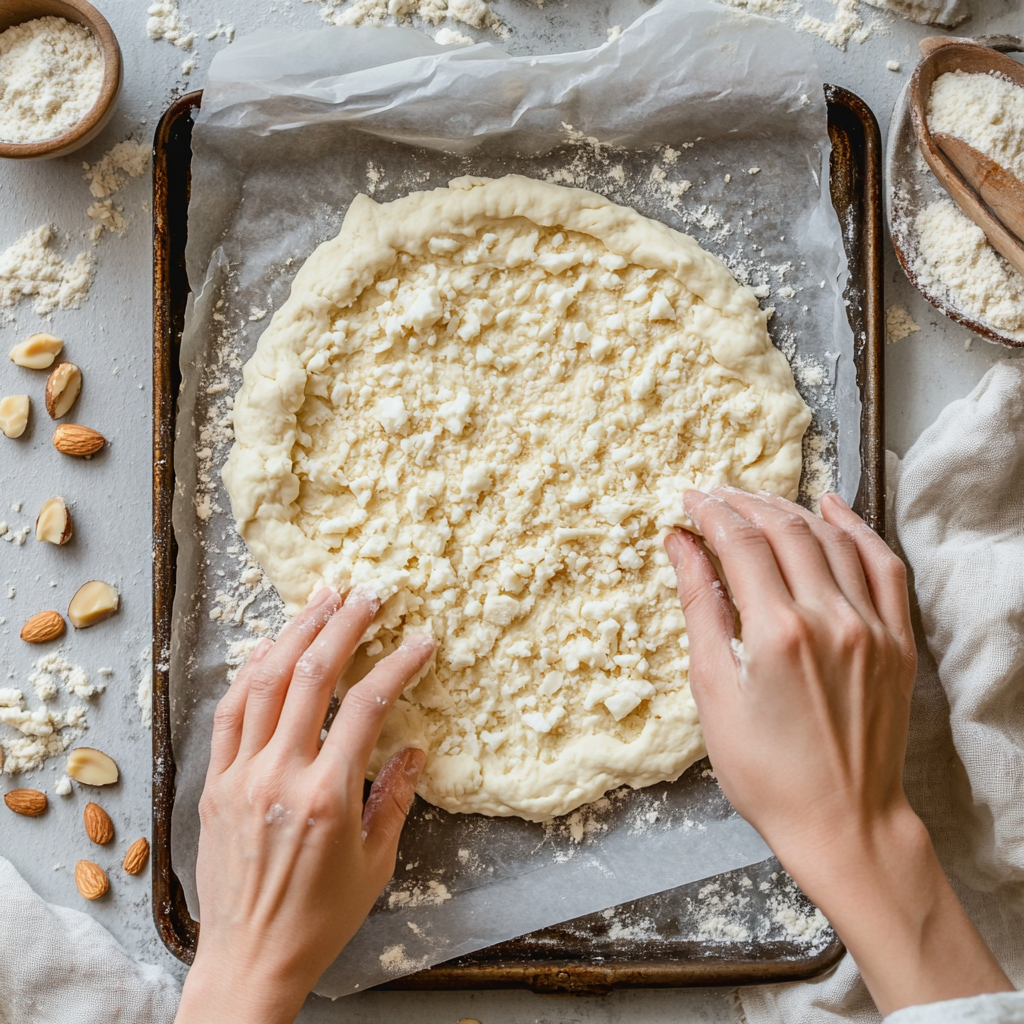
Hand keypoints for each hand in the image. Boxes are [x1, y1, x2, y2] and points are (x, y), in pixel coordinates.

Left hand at [174, 587, 434, 1023]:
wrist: (249, 959)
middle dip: (344, 626)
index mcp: (326, 797)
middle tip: (369, 594)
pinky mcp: (214, 782)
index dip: (397, 664)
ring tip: (322, 600)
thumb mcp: (376, 863)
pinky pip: (230, 711)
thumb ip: (395, 798)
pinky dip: (252, 671)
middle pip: (312, 676)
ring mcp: (240, 775)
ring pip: (265, 681)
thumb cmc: (318, 919)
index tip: (420, 640)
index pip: (367, 707)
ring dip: (295, 632)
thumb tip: (414, 747)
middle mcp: (278, 776)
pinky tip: (272, 647)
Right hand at [665, 489, 1011, 1014]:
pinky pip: (883, 564)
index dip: (712, 513)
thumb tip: (682, 547)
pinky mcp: (898, 640)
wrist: (843, 823)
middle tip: (716, 496)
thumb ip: (700, 608)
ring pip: (831, 538)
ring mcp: (872, 626)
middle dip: (744, 504)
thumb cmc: (765, 772)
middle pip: (784, 530)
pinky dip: (856, 528)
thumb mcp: (713, 692)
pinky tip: (831, 507)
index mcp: (776, 633)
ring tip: (758, 502)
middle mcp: (830, 618)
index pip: (741, 543)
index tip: (690, 500)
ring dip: (791, 510)